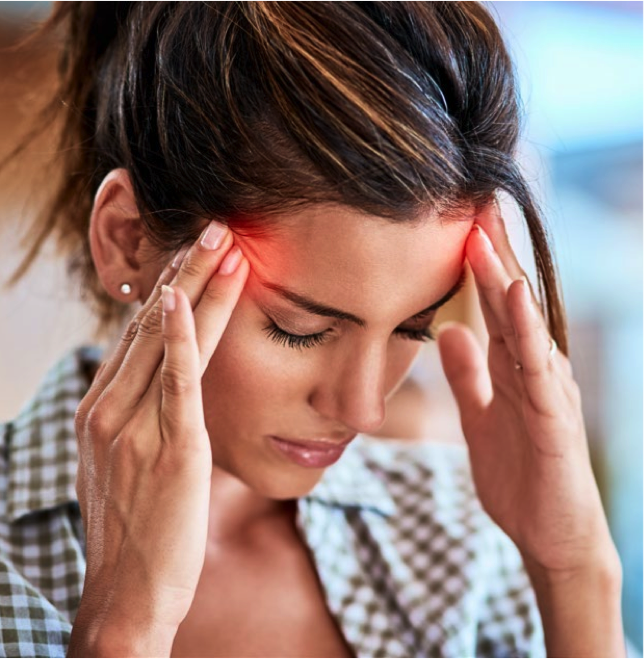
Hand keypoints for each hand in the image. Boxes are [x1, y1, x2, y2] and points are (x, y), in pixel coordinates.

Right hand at [69, 222, 248, 655]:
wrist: (128, 593)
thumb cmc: (136, 528)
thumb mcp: (126, 462)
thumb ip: (140, 418)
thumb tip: (164, 385)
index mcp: (102, 409)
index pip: (139, 333)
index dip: (169, 288)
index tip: (193, 254)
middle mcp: (110, 409)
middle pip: (152, 324)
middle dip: (185, 271)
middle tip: (214, 227)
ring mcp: (134, 427)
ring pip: (167, 341)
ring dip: (196, 287)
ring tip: (224, 244)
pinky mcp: (168, 449)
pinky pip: (174, 383)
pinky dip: (182, 338)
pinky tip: (187, 300)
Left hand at [437, 202, 619, 578]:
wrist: (550, 535)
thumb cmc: (520, 474)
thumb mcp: (480, 417)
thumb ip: (467, 376)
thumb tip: (447, 331)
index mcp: (515, 368)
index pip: (494, 306)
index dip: (477, 266)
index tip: (456, 225)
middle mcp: (536, 370)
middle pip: (510, 303)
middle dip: (492, 255)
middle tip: (471, 205)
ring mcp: (549, 392)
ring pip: (524, 325)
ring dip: (505, 279)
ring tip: (486, 236)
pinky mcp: (555, 420)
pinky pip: (538, 369)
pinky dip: (526, 331)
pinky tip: (514, 298)